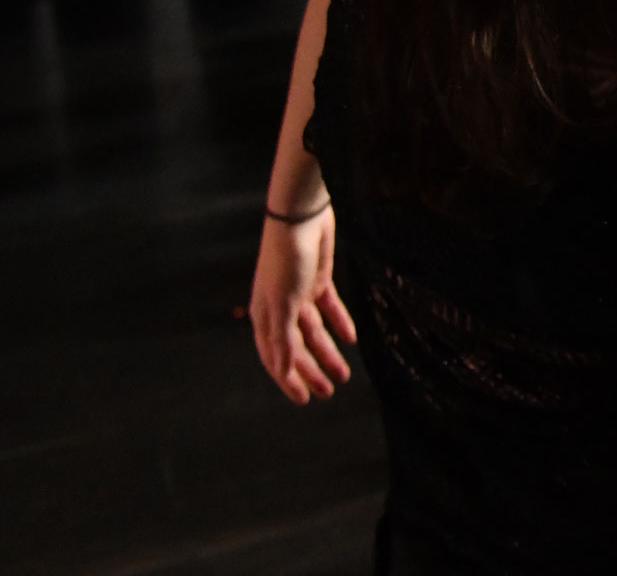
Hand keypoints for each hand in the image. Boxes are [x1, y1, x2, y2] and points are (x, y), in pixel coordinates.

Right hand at [249, 209, 357, 404]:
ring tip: (344, 374)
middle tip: (330, 392)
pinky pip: (330, 308)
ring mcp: (300, 294)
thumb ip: (283, 338)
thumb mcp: (283, 303)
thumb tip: (282, 370)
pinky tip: (351, 338)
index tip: (303, 401)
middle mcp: (281, 308)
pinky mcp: (319, 279)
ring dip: (329, 352)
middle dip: (312, 371)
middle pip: (297, 348)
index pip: (275, 357)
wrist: (301, 216)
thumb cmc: (285, 259)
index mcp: (265, 316)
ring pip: (315, 332)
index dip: (288, 379)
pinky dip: (340, 322)